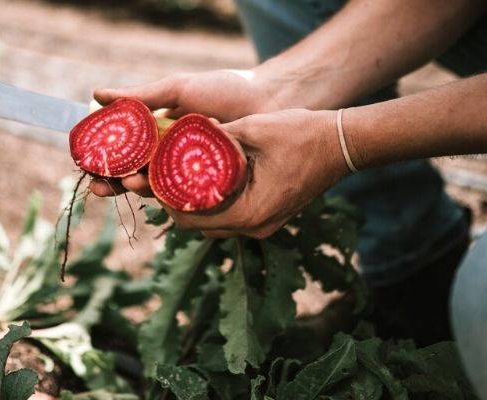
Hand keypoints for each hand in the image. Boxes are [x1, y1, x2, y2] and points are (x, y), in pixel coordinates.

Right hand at [89, 69, 282, 196]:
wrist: (268, 100)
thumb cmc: (224, 91)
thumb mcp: (178, 89)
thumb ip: (140, 96)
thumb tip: (96, 94)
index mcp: (158, 134)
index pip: (123, 152)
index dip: (104, 160)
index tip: (87, 165)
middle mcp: (170, 156)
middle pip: (135, 175)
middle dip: (115, 183)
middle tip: (100, 186)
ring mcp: (190, 174)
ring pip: (157, 189)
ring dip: (140, 190)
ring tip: (132, 184)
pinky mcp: (210, 187)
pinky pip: (186, 197)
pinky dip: (172, 199)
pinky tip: (163, 197)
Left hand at [163, 109, 349, 238]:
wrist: (342, 144)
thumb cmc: (303, 134)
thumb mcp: (253, 129)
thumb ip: (215, 137)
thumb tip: (180, 132)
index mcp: (250, 212)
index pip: (193, 217)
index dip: (166, 199)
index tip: (150, 178)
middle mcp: (255, 226)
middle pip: (199, 226)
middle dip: (175, 204)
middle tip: (156, 179)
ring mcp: (263, 224)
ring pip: (213, 224)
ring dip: (192, 206)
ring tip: (174, 180)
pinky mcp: (268, 217)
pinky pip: (230, 217)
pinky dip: (212, 204)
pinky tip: (202, 182)